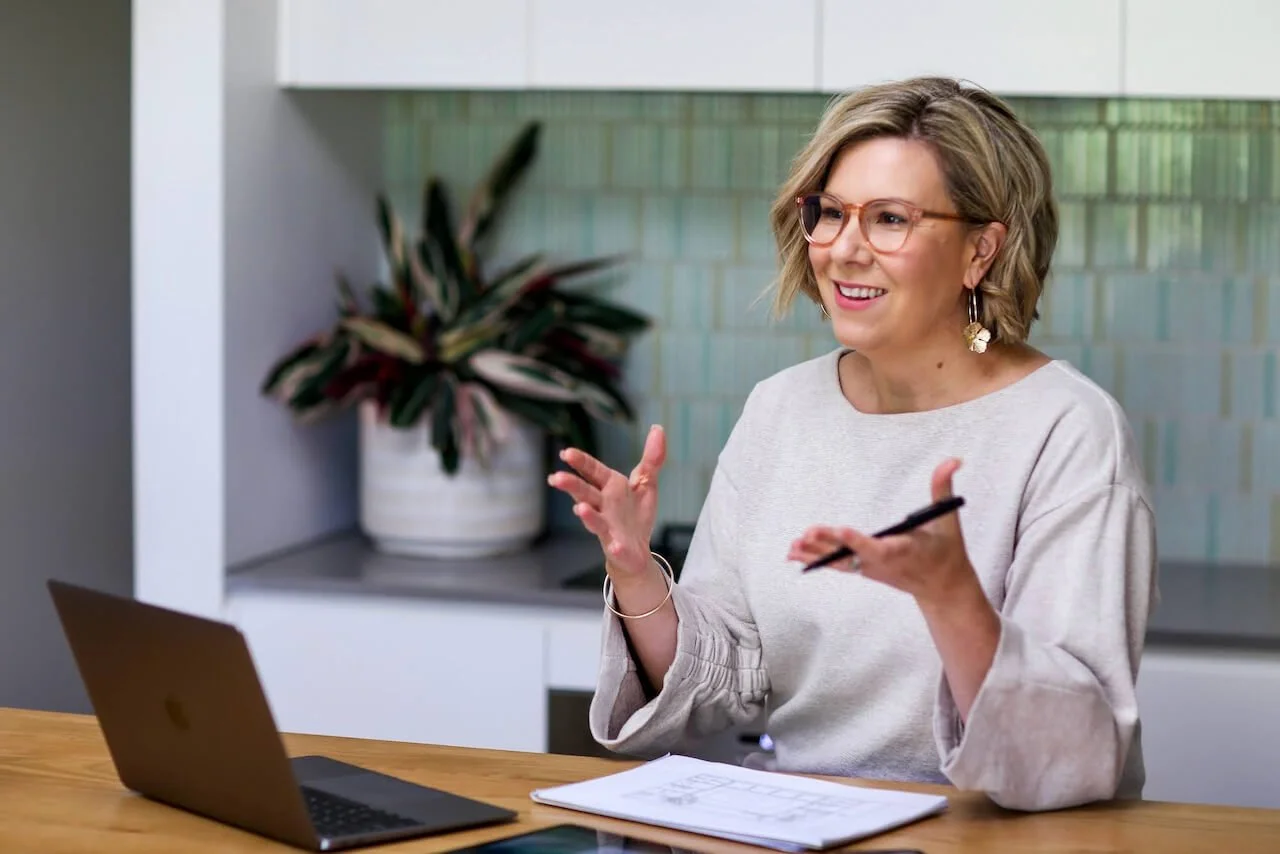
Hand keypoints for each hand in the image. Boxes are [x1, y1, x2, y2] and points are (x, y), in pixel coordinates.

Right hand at [548, 425, 666, 578]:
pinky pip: (615, 546)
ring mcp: (608, 527)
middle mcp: (604, 505)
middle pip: (585, 493)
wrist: (636, 550)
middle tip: (555, 478)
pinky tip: (615, 546)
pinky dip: (615, 546)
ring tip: (578, 508)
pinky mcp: (617, 546)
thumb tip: (658, 427)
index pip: (592, 471)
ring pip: (594, 519)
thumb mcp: (646, 483)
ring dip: (586, 515)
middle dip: (571, 485)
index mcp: (610, 486)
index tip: (566, 453)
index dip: (580, 462)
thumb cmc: (635, 514)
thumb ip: (651, 458)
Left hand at [787, 458, 975, 604]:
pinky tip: (794, 553)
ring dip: (815, 554)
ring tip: (792, 545)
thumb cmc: (946, 551)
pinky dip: (815, 560)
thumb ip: (943, 488)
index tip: (842, 530)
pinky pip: (837, 566)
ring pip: (840, 562)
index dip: (859, 541)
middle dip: (829, 545)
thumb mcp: (948, 519)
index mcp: (905, 549)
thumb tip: (954, 459)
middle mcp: (884, 562)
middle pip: (852, 555)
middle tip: (806, 533)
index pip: (879, 547)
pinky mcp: (864, 570)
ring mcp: (871, 569)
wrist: (943, 588)